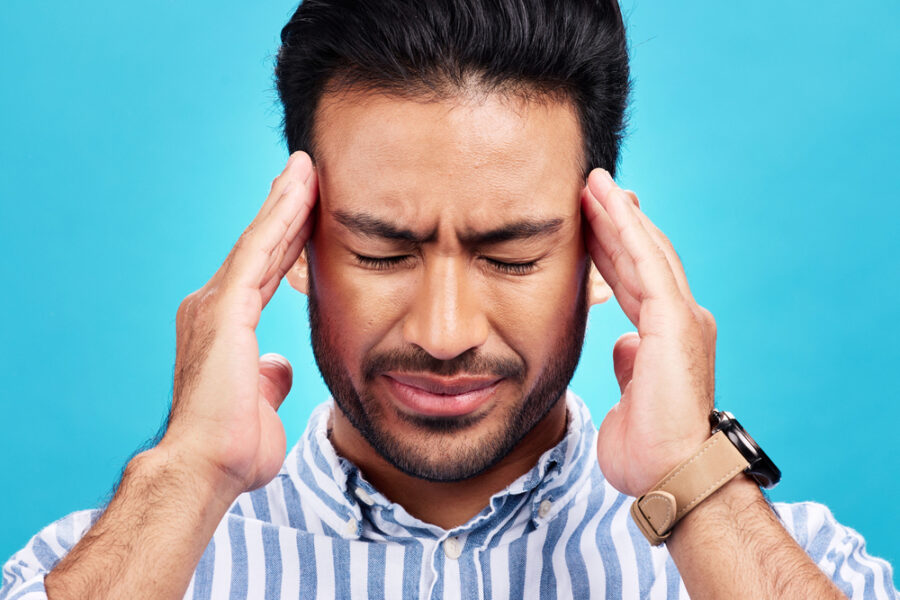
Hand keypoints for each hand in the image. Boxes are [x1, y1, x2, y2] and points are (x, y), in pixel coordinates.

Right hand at [158, 151, 317, 496]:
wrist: (206, 467)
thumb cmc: (232, 446)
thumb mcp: (262, 401)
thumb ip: (270, 376)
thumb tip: (279, 365)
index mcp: (225, 327)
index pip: (263, 272)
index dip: (286, 239)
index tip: (308, 211)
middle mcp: (214, 307)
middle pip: (260, 248)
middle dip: (286, 209)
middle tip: (307, 172)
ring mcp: (216, 305)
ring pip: (259, 242)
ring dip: (286, 202)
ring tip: (307, 168)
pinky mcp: (225, 309)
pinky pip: (258, 253)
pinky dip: (280, 219)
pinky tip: (299, 191)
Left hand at [581, 169, 716, 497]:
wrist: (673, 475)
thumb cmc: (649, 449)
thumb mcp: (630, 397)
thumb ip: (630, 363)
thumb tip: (623, 344)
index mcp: (666, 337)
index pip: (634, 280)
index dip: (611, 249)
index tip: (588, 223)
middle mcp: (680, 320)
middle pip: (641, 258)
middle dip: (613, 222)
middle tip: (590, 187)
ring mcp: (682, 318)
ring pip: (645, 252)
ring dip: (617, 215)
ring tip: (593, 182)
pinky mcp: (676, 322)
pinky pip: (647, 264)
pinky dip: (627, 231)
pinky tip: (608, 203)